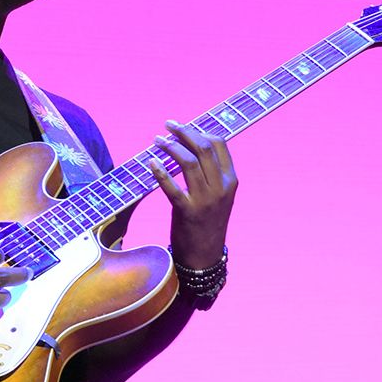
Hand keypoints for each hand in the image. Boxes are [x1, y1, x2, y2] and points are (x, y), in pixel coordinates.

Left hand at [148, 120, 238, 269]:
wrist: (204, 255)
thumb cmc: (207, 221)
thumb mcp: (218, 195)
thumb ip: (211, 172)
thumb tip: (192, 143)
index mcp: (230, 180)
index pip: (219, 143)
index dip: (199, 130)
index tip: (182, 126)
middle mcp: (220, 188)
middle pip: (203, 148)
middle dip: (184, 132)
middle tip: (168, 125)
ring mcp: (205, 200)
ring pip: (189, 162)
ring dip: (170, 146)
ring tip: (157, 140)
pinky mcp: (187, 212)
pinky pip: (172, 187)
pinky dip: (160, 172)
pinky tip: (151, 162)